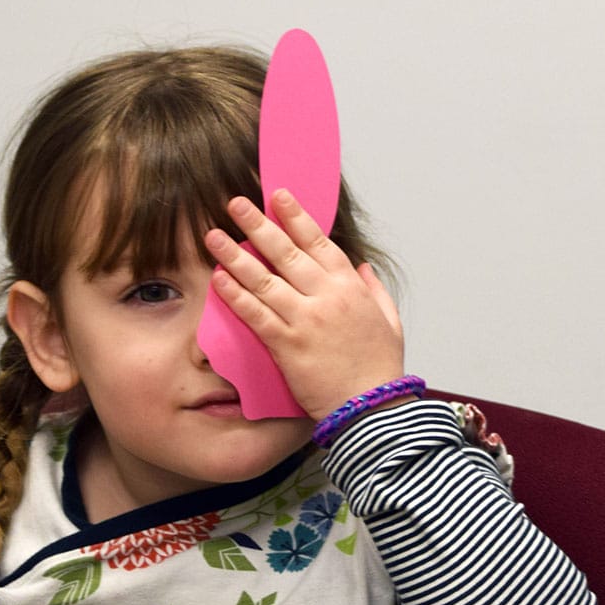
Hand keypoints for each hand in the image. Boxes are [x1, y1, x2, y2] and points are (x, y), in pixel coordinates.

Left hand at [205, 189, 405, 418]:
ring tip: (214, 237)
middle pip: (286, 252)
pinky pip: (256, 314)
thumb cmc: (380, 369)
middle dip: (259, 225)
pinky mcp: (288, 345)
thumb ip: (375, 291)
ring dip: (236, 256)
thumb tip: (363, 267)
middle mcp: (327, 297)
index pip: (318, 242)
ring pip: (265, 279)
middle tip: (236, 204)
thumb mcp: (390, 322)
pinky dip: (236, 295)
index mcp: (351, 288)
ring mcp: (306, 319)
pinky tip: (218, 279)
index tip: (278, 196)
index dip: (296, 217)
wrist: (373, 408)